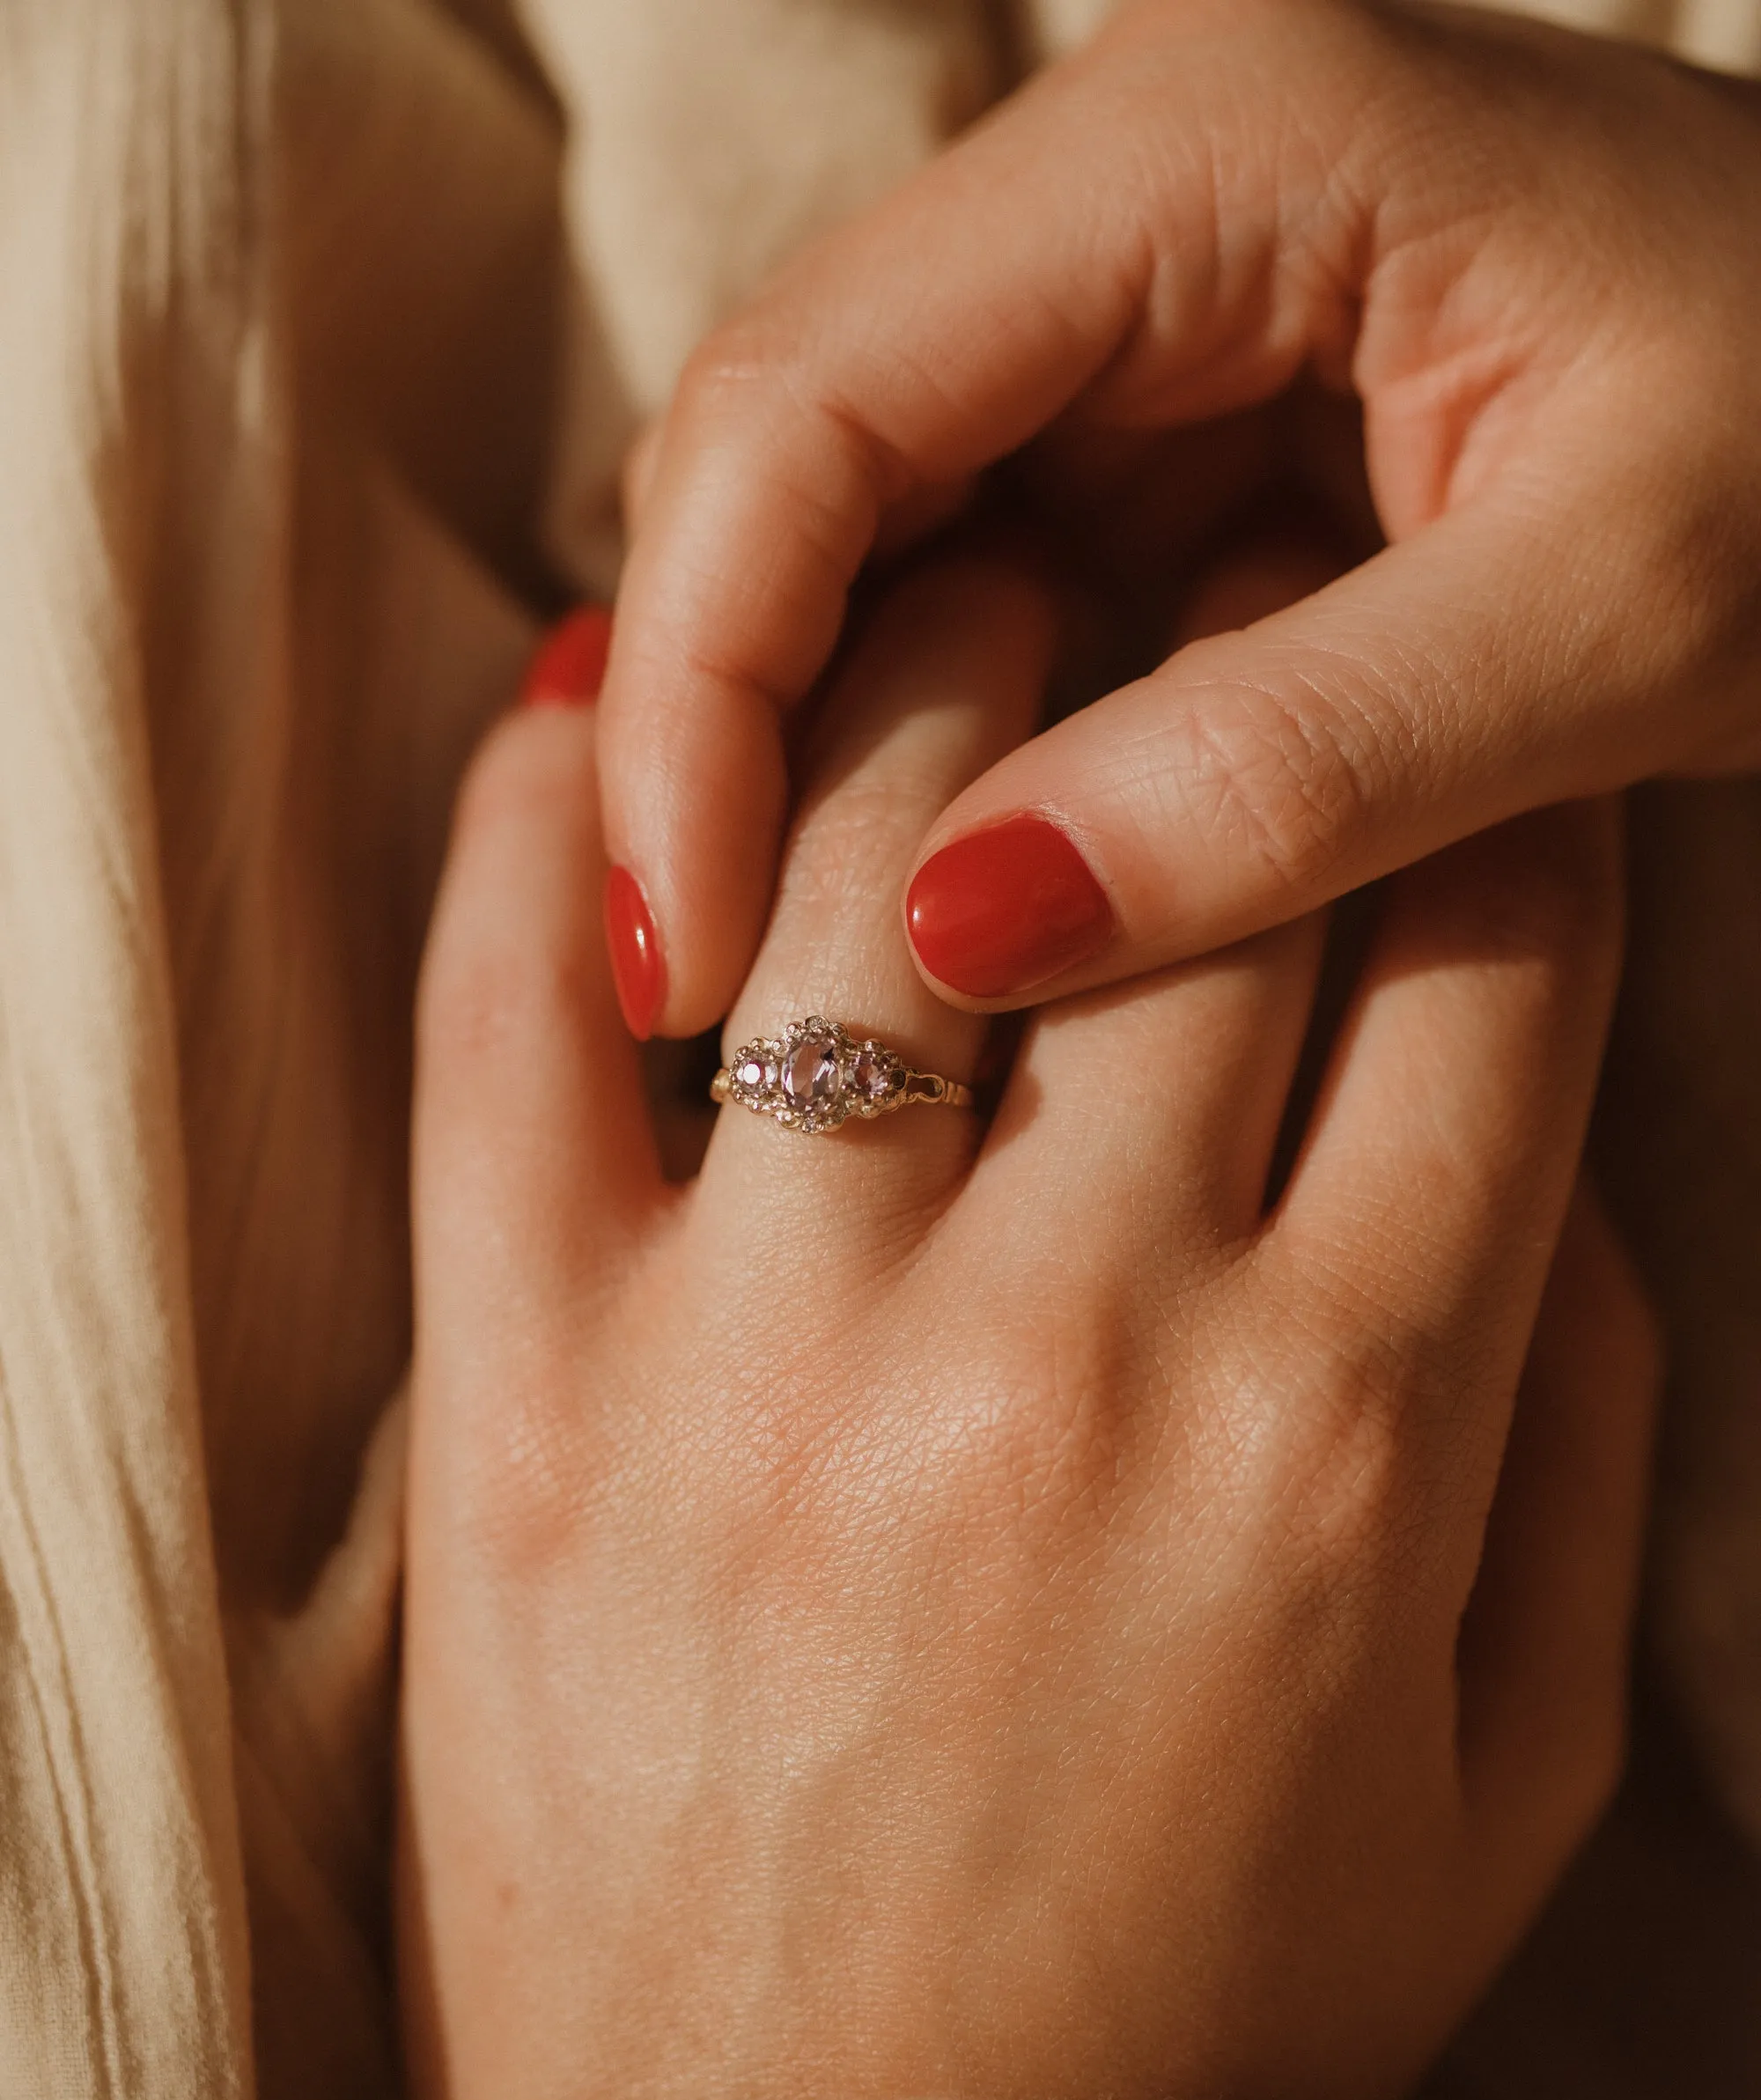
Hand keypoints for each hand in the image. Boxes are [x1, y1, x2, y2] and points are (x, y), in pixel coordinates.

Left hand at [398, 559, 1654, 2099]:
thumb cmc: (1199, 1991)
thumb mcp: (1502, 1765)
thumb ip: (1570, 1431)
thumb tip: (1528, 1133)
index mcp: (1347, 1436)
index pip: (1474, 957)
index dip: (1471, 790)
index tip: (1424, 740)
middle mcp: (1070, 1353)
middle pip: (1196, 854)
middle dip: (1236, 657)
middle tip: (1213, 584)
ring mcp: (765, 1360)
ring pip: (869, 851)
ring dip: (937, 666)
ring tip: (965, 604)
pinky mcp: (523, 1392)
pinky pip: (509, 1018)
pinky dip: (551, 822)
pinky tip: (607, 705)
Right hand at [590, 0, 1760, 1033]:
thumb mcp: (1621, 614)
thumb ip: (1297, 762)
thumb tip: (957, 934)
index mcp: (1212, 137)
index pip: (811, 401)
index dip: (703, 687)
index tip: (683, 945)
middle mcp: (1121, 179)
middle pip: (774, 455)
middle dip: (709, 730)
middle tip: (700, 1001)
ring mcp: (1124, 294)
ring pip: (836, 525)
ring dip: (789, 749)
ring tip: (778, 976)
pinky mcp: (1152, 412)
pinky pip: (951, 572)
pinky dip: (904, 739)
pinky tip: (917, 893)